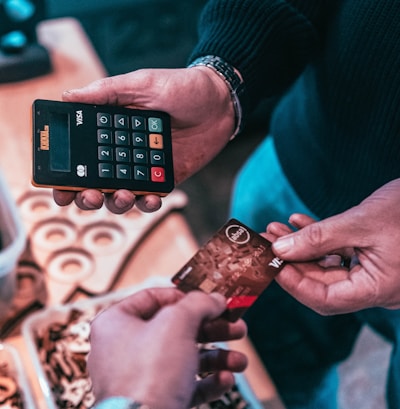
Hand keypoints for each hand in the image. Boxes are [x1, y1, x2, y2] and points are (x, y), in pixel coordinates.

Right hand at [53, 67, 234, 212]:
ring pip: (122, 194)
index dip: (68, 172)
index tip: (58, 185)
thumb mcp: (141, 84)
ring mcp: (145, 167)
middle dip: (87, 195)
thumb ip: (106, 92)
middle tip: (88, 195)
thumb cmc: (181, 87)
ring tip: (123, 195)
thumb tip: (68, 96)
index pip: (83, 155)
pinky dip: (147, 202)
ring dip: (117, 201)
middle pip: (97, 181)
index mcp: (112, 130)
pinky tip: (148, 198)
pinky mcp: (166, 177)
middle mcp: (125, 152)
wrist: (220, 101)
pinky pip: (152, 197)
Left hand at [88, 287, 247, 408]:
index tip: (208, 299)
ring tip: (239, 360)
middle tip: (235, 325)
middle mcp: (124, 348)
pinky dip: (208, 381)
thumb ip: (199, 303)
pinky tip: (226, 379)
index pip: (152, 297)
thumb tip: (215, 299)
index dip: (184, 295)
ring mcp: (139, 377)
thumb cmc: (148, 373)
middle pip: (176, 328)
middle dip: (211, 327)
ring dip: (217, 356)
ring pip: (185, 357)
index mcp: (117, 323)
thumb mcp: (177, 323)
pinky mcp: (154, 400)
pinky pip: (185, 384)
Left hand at [264, 179, 399, 314]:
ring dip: (300, 247)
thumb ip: (319, 238)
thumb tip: (280, 250)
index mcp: (377, 289)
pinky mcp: (372, 254)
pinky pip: (338, 251)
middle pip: (320, 282)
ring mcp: (373, 271)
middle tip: (265, 242)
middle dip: (290, 261)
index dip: (292, 283)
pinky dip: (318, 237)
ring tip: (274, 229)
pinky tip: (298, 222)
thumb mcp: (361, 222)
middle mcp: (373, 285)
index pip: (323, 299)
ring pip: (326, 265)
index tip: (268, 264)